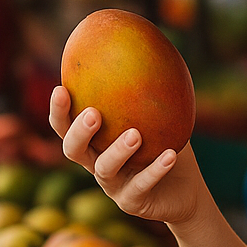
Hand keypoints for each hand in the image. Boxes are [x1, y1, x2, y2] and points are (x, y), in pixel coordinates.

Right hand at [48, 85, 201, 225]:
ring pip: (105, 169)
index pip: (66, 126)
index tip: (61, 89)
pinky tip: (170, 154)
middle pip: (73, 150)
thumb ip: (152, 88)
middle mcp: (96, 163)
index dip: (59, 111)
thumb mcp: (162, 115)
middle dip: (79, 131)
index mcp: (95, 142)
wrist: (186, 190)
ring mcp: (113, 186)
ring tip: (136, 134)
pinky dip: (155, 170)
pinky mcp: (132, 202)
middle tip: (94, 114)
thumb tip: (155, 43)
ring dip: (118, 150)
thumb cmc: (167, 144)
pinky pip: (142, 185)